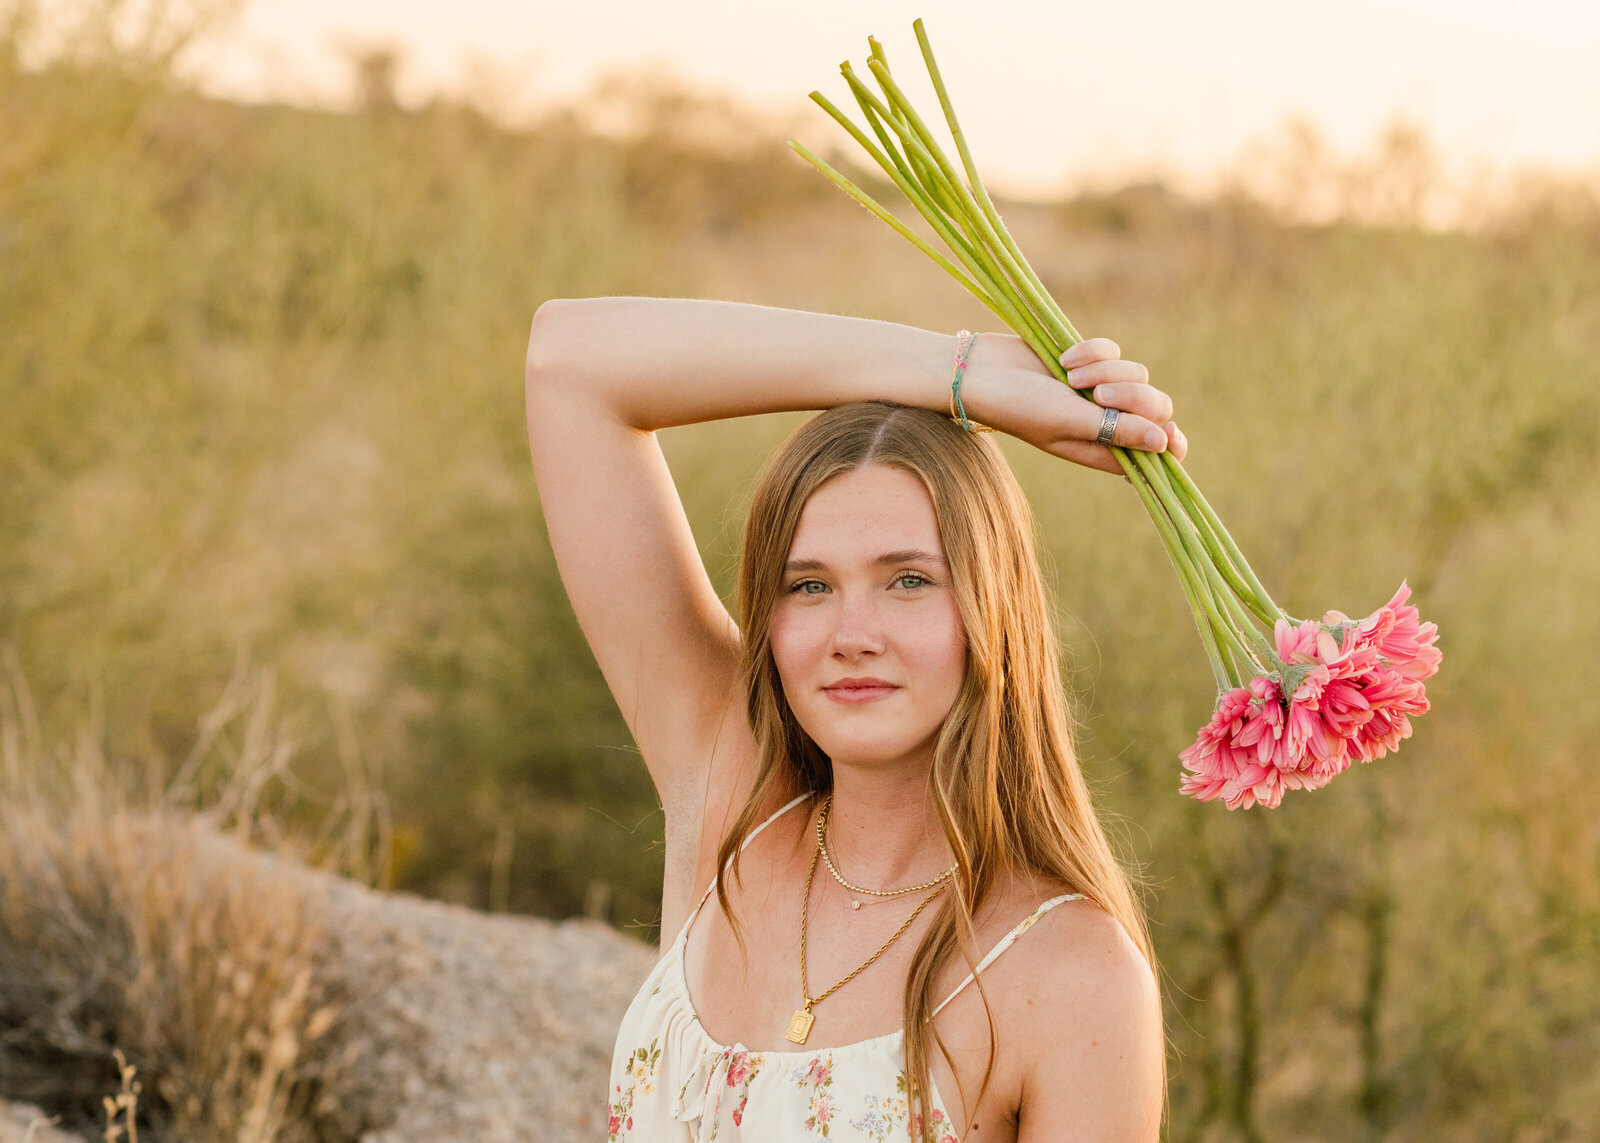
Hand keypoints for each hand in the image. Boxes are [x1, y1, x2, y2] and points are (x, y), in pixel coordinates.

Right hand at [964, 333, 1186, 475]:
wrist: (980, 372)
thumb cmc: (1019, 406)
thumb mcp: (1070, 421)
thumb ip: (1118, 431)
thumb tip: (1165, 444)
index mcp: (1102, 449)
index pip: (1154, 454)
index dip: (1170, 445)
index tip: (1173, 433)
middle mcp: (1104, 422)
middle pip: (1153, 409)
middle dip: (1134, 398)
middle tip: (1099, 395)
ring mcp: (1096, 391)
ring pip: (1136, 375)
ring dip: (1105, 371)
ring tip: (1069, 376)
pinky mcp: (1088, 362)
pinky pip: (1112, 351)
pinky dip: (1092, 352)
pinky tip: (1063, 358)